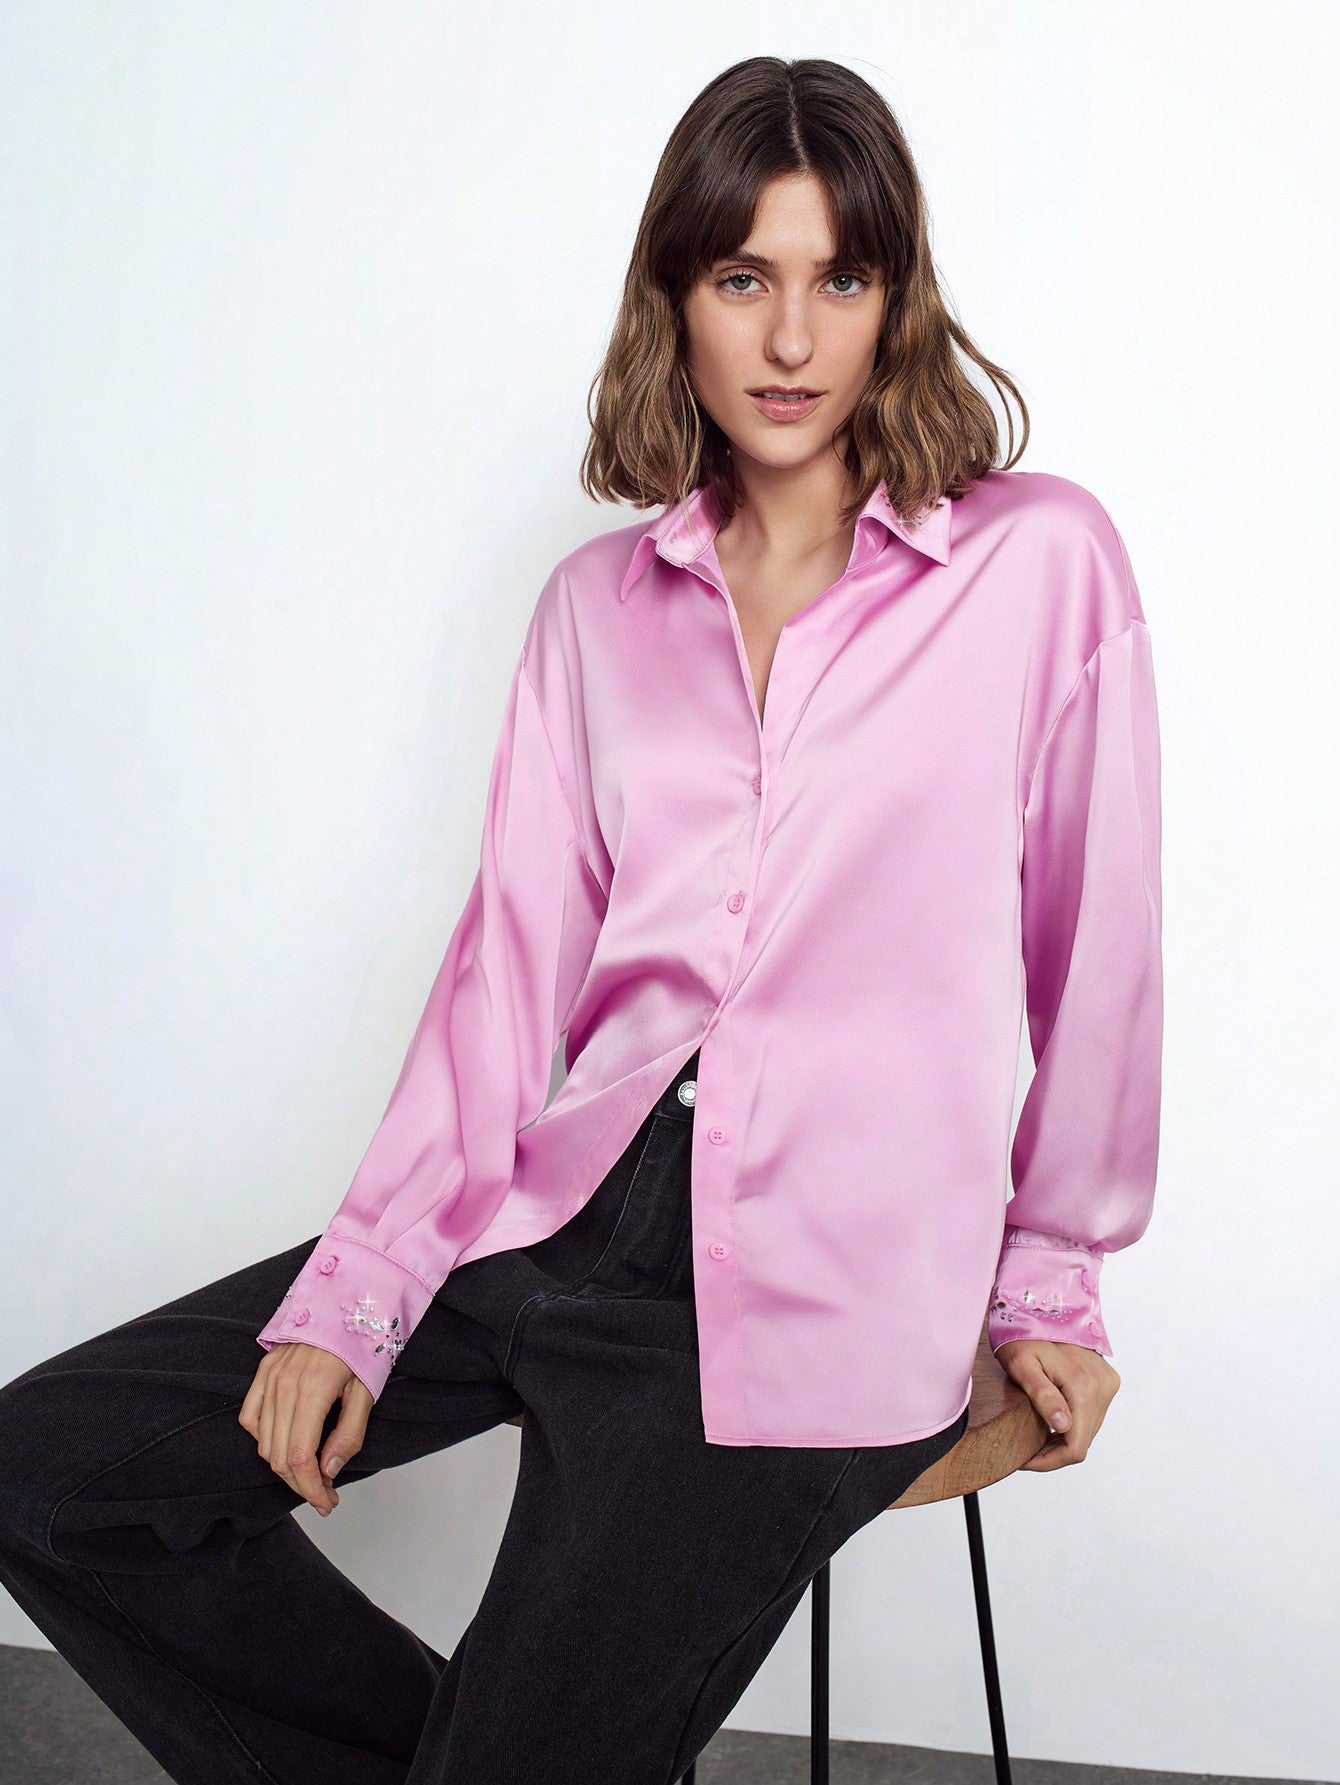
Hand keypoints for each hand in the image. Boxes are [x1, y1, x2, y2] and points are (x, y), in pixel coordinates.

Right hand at [239, 1343, 372, 1514]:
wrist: (345, 1302)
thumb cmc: (362, 1344)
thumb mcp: (367, 1390)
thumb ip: (349, 1434)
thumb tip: (328, 1471)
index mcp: (313, 1391)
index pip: (300, 1458)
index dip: (311, 1489)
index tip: (326, 1502)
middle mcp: (284, 1386)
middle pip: (280, 1457)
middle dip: (301, 1485)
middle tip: (324, 1495)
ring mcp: (269, 1378)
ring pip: (264, 1443)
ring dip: (284, 1467)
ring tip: (309, 1473)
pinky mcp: (263, 1372)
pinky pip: (250, 1418)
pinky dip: (264, 1439)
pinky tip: (285, 1443)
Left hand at [992, 1338, 1119, 1470]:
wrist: (1041, 1307)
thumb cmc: (1023, 1335)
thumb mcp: (1021, 1364)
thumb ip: (1043, 1395)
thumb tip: (1063, 1427)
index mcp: (1083, 1387)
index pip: (1075, 1446)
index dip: (1050, 1461)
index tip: (1023, 1460)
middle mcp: (1102, 1387)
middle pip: (1083, 1440)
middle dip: (1054, 1451)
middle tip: (1025, 1450)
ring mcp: (1107, 1383)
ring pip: (1089, 1429)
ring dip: (1064, 1438)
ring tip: (1036, 1436)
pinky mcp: (1107, 1380)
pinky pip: (1092, 1414)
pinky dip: (1074, 1422)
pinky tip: (1052, 1420)